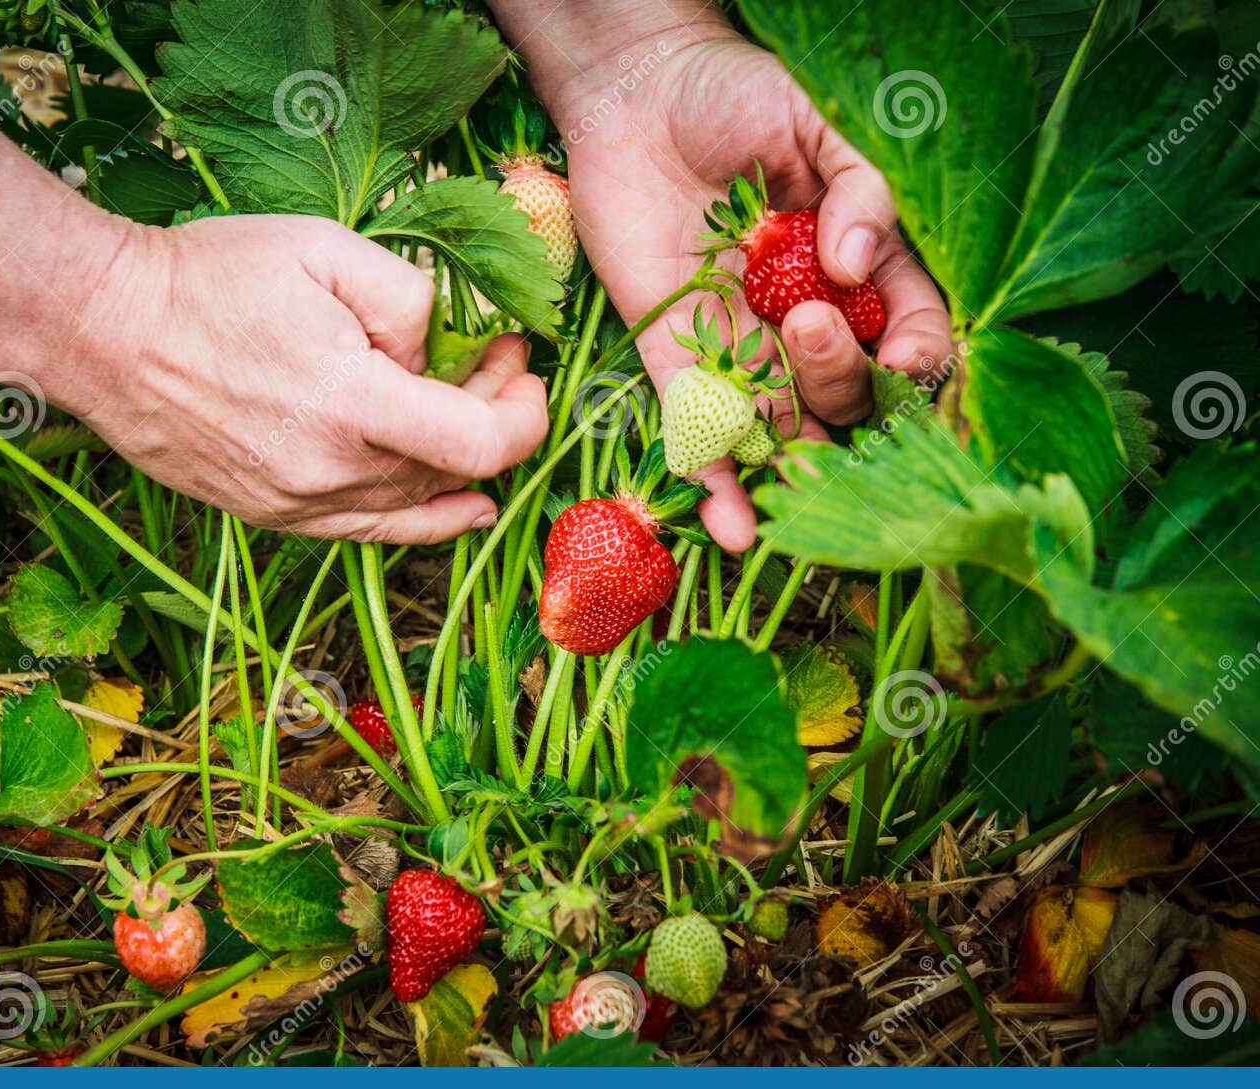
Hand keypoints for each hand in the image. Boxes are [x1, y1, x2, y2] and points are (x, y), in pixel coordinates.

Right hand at [40, 214, 548, 542]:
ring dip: (460, 459)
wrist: (105, 330)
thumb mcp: (326, 246)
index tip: (521, 362)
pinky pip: (372, 532)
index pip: (485, 444)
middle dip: (495, 412)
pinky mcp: (274, 516)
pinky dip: (426, 519)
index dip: (525, 409)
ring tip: (465, 405)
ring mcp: (300, 505)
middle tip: (492, 359)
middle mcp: (333, 474)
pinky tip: (460, 506)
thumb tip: (437, 352)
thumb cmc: (210, 278)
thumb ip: (409, 298)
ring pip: (418, 503)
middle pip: (457, 471)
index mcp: (354, 407)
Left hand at [546, 22, 953, 548]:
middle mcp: (801, 319)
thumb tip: (853, 262)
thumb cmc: (735, 96)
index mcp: (854, 270)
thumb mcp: (820, 124)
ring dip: (791, 456)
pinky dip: (716, 483)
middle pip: (845, 391)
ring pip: (781, 425)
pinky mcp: (673, 355)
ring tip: (793, 476)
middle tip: (809, 323)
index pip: (906, 334)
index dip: (917, 356)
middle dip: (841, 378)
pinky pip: (698, 430)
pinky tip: (736, 531)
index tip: (910, 351)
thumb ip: (861, 188)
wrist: (636, 92)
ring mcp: (738, 344)